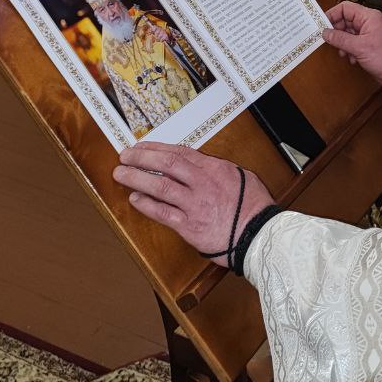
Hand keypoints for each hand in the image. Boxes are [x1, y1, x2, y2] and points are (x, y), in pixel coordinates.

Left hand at [114, 143, 273, 266]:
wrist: (260, 235)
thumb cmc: (255, 208)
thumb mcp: (241, 177)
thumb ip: (219, 169)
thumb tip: (202, 165)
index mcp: (215, 168)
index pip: (179, 152)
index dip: (157, 148)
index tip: (142, 146)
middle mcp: (202, 183)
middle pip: (166, 164)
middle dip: (141, 158)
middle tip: (125, 156)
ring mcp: (194, 205)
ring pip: (159, 186)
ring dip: (137, 179)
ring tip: (121, 174)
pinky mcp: (189, 227)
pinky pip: (162, 213)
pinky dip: (146, 205)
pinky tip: (135, 199)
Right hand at [323, 2, 381, 93]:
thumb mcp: (359, 47)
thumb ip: (340, 39)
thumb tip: (325, 33)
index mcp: (367, 17)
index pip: (345, 8)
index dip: (332, 15)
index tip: (322, 26)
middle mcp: (367, 23)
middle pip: (345, 21)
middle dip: (337, 33)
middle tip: (331, 43)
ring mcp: (368, 34)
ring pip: (348, 34)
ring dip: (343, 44)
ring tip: (344, 54)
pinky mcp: (368, 46)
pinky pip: (353, 44)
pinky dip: (350, 51)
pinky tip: (353, 59)